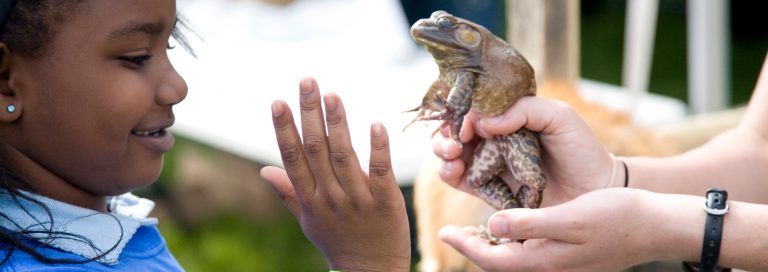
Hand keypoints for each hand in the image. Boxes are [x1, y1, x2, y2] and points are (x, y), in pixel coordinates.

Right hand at [260, 77, 410, 270]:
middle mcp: (330, 197)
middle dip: (310, 114)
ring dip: (338, 123)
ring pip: (345, 156)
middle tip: (307, 82)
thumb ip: (289, 193)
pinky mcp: (386, 202)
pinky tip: (374, 124)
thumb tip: (264, 170)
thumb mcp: (308, 221)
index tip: (278, 102)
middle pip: (316, 150)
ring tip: (331, 95)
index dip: (285, 129)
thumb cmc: (338, 242)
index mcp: (309, 199)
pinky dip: (377, 148)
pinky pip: (380, 171)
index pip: (293, 158)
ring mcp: (358, 200)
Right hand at [434, 96, 623, 206]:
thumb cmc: (581, 150)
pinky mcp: (488, 190)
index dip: (462, 113)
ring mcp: (489, 164)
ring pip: (451, 154)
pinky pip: (460, 181)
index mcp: (508, 117)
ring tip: (453, 155)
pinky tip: (454, 170)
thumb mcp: (558, 116)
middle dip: (446, 133)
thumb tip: (485, 121)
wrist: (595, 191)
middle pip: (456, 130)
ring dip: (442, 151)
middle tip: (455, 142)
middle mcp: (494, 139)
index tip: (467, 122)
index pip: (473, 109)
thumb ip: (523, 109)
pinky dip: (449, 174)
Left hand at [438, 188, 700, 270]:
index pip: (492, 259)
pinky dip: (512, 241)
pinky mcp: (567, 257)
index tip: (443, 233)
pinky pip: (528, 254)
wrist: (654, 227)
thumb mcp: (570, 217)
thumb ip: (530, 224)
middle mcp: (548, 267)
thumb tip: (493, 226)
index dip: (465, 245)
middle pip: (498, 263)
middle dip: (473, 248)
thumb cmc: (616, 218)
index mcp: (544, 261)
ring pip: (512, 259)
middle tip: (452, 231)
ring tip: (474, 229)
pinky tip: (510, 226)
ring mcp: (558, 265)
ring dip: (491, 246)